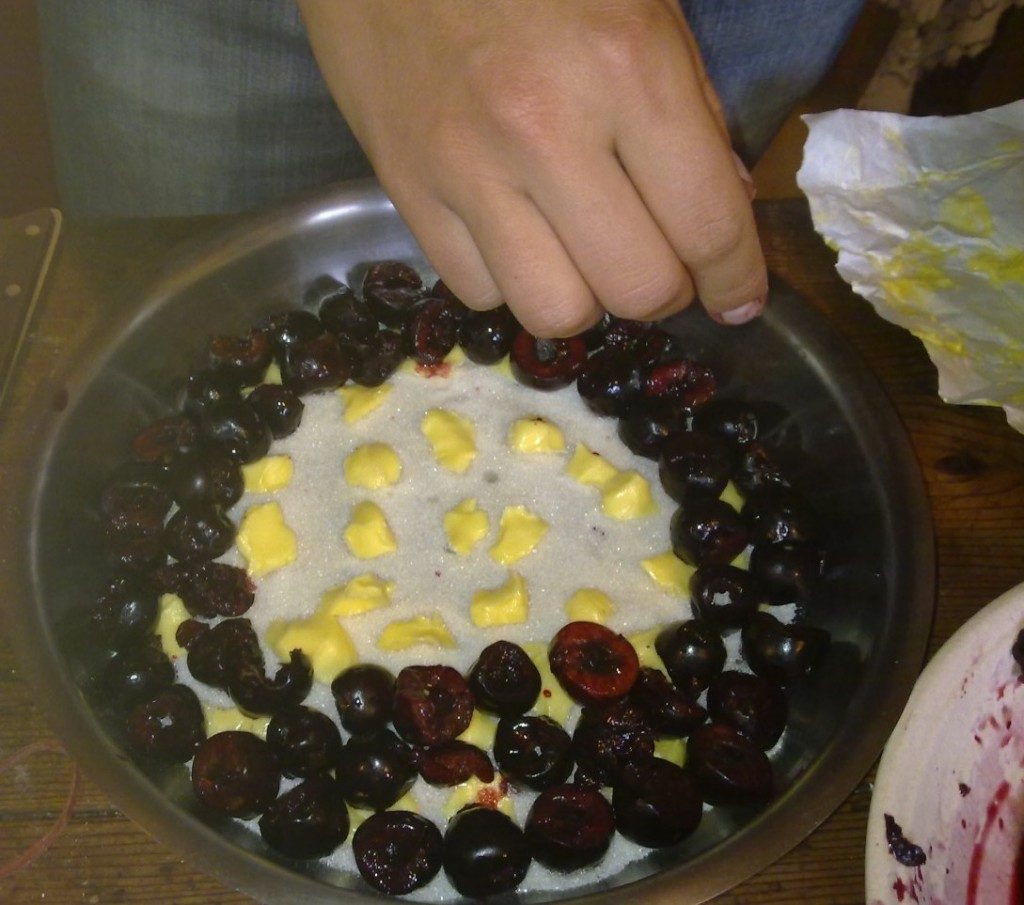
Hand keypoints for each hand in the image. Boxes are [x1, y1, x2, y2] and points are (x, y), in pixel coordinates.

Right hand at [298, 0, 766, 336]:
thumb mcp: (643, 6)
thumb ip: (693, 111)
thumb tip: (721, 212)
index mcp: (627, 68)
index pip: (706, 224)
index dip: (736, 280)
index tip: (738, 301)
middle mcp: (545, 132)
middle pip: (636, 290)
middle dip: (664, 292)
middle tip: (659, 264)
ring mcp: (465, 169)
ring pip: (554, 313)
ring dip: (586, 299)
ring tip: (583, 257)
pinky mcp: (405, 191)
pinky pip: (478, 292)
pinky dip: (511, 281)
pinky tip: (516, 236)